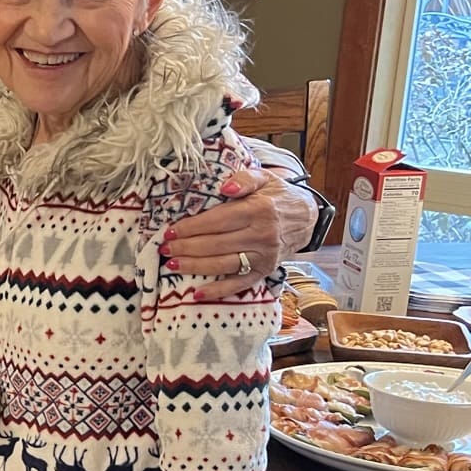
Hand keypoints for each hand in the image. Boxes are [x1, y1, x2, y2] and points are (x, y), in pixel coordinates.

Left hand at [163, 167, 311, 300]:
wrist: (306, 217)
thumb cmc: (277, 195)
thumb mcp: (264, 178)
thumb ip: (244, 179)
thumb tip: (225, 187)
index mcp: (259, 210)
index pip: (218, 221)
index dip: (192, 227)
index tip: (171, 231)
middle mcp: (262, 235)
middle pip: (217, 244)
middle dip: (186, 247)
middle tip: (164, 249)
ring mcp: (264, 256)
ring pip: (223, 264)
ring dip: (195, 267)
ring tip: (171, 265)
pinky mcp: (265, 271)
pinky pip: (239, 284)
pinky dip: (218, 291)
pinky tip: (197, 293)